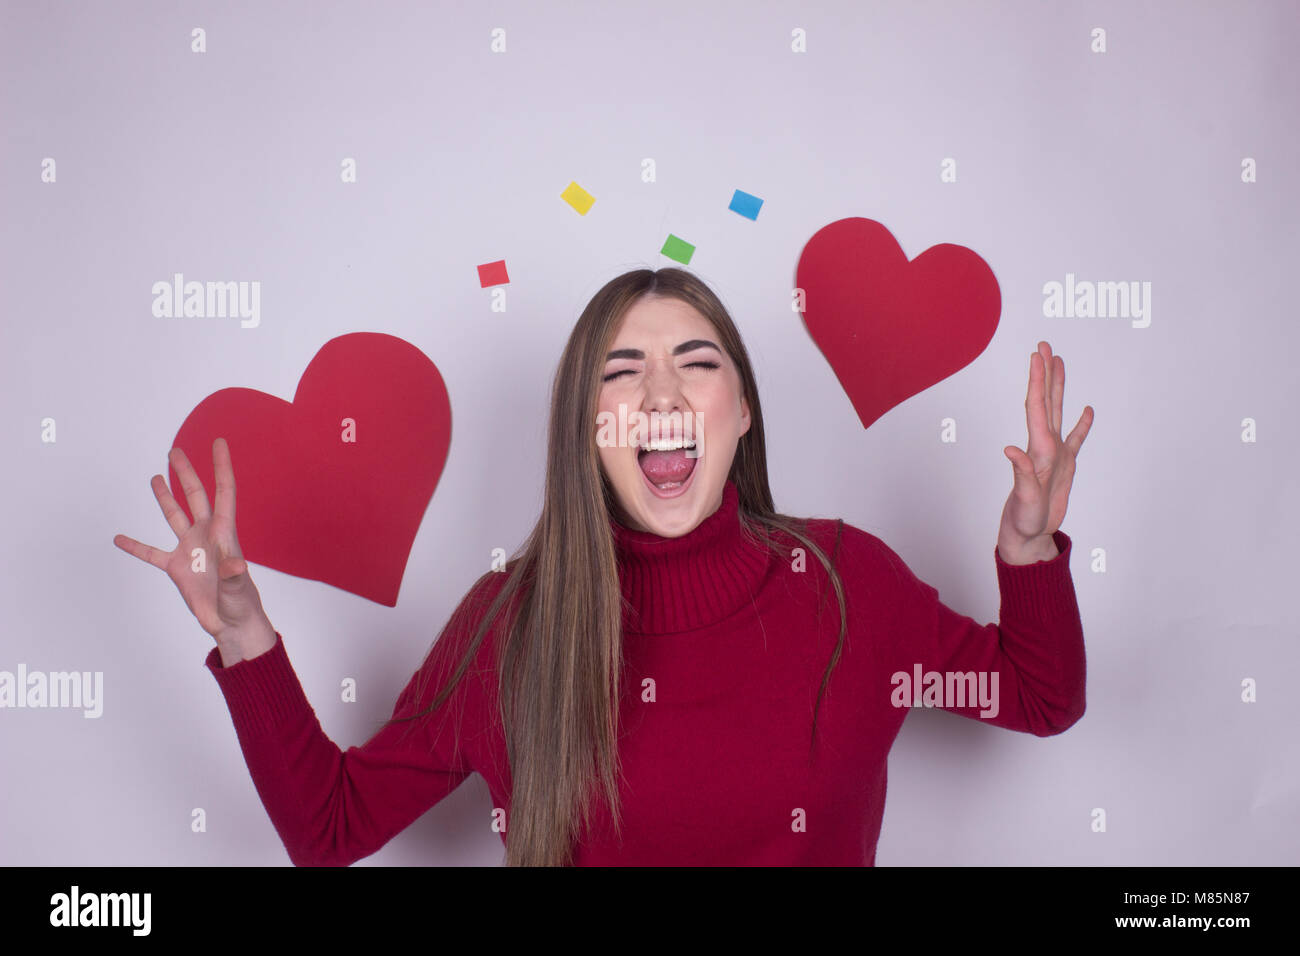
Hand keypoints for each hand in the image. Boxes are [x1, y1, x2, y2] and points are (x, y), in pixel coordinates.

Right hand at [114, 437, 275, 662]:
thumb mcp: (238, 589)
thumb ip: (234, 575)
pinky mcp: (177, 567)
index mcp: (225, 533)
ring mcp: (190, 550)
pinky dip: (136, 546)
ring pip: (174, 516)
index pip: (224, 492)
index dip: (222, 466)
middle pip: (195, 497)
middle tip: (175, 450)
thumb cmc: (241, 605)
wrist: (231, 625)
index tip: (219, 442)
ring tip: (155, 477)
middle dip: (186, 473)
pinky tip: (119, 538)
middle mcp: (207, 535)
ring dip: (164, 497)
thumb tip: (235, 564)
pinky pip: (152, 553)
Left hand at [998, 341, 1092, 561]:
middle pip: (1045, 400)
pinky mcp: (1064, 465)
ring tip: (1060, 363)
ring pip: (1058, 412)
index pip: (1036, 406)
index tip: (1037, 355)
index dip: (1037, 379)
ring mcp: (1054, 453)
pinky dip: (1081, 424)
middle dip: (1045, 372)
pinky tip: (1087, 410)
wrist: (1028, 534)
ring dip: (1059, 387)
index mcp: (1037, 448)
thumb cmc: (1023, 518)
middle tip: (1045, 345)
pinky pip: (1075, 439)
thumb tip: (1010, 450)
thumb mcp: (1023, 498)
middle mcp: (1043, 445)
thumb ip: (1020, 473)